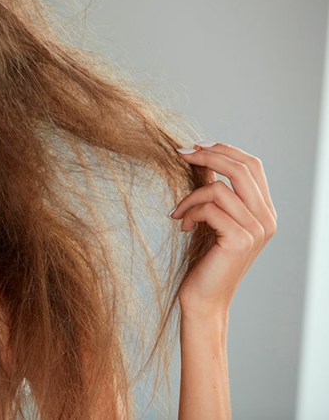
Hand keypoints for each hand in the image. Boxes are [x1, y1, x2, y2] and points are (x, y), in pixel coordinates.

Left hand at [169, 142, 277, 317]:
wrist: (204, 299)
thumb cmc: (205, 260)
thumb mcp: (212, 219)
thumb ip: (214, 191)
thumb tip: (202, 158)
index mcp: (264, 211)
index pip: (252, 166)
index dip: (224, 149)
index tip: (195, 146)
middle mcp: (267, 219)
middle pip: (241, 169)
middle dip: (208, 156)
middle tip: (180, 154)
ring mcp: (256, 230)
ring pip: (219, 189)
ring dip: (190, 197)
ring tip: (178, 213)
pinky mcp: (240, 239)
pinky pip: (209, 208)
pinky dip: (189, 212)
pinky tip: (182, 226)